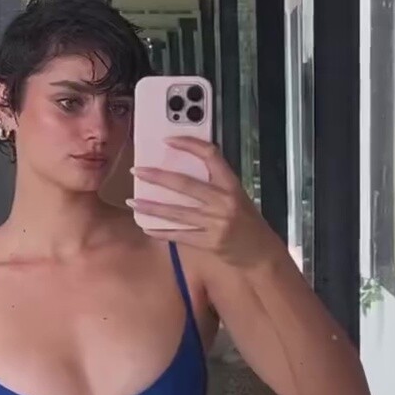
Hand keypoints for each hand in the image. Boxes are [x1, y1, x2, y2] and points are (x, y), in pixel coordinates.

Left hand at [129, 137, 278, 267]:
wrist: (261, 254)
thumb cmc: (248, 224)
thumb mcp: (238, 198)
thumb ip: (216, 186)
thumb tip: (183, 175)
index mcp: (232, 185)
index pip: (210, 155)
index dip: (189, 145)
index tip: (168, 140)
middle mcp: (224, 201)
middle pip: (185, 184)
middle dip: (158, 177)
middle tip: (138, 171)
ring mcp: (216, 223)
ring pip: (177, 212)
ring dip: (152, 206)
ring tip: (133, 201)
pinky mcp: (209, 242)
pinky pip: (180, 235)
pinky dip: (161, 231)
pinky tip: (146, 226)